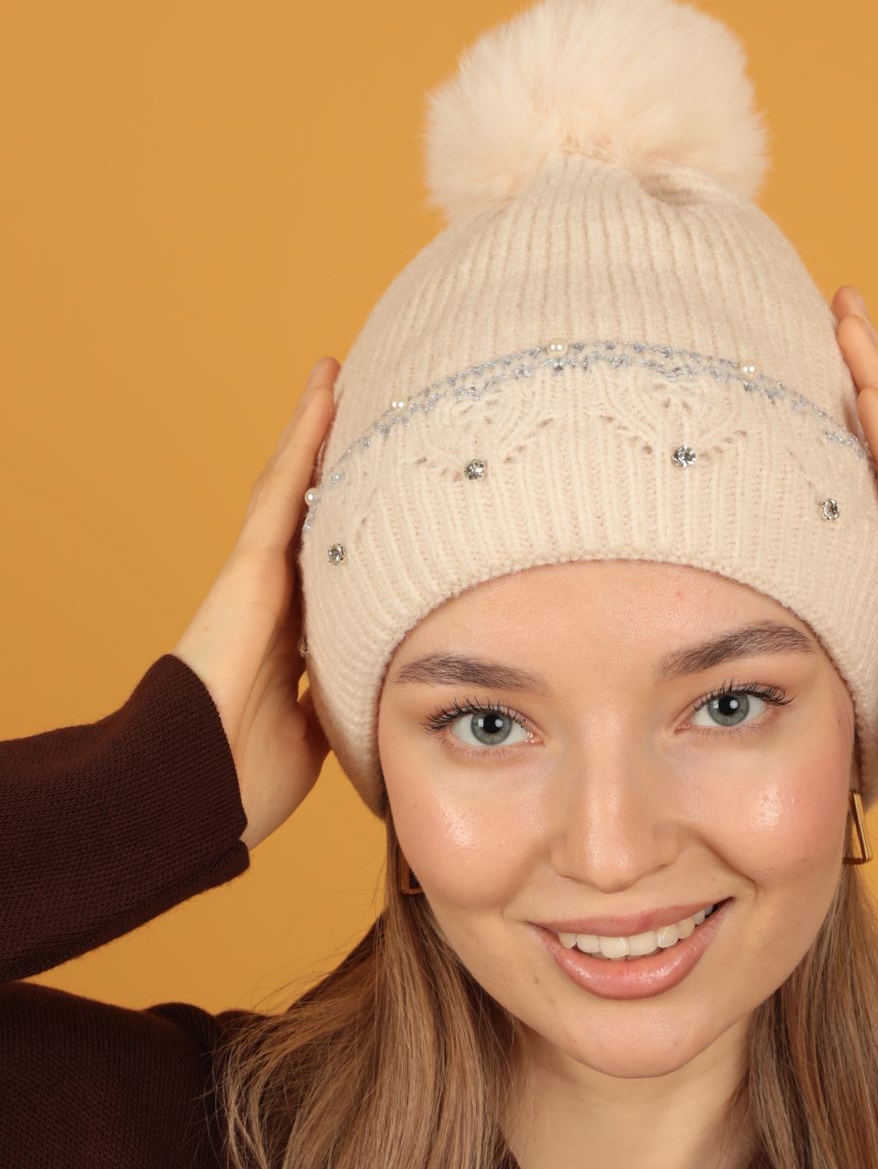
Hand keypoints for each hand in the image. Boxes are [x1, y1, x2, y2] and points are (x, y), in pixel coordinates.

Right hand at [171, 357, 338, 850]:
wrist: (196, 792)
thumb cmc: (244, 782)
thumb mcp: (318, 740)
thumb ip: (342, 707)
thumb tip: (378, 698)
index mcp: (295, 640)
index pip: (335, 571)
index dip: (359, 533)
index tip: (391, 499)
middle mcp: (278, 600)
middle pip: (316, 517)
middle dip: (340, 467)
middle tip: (374, 410)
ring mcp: (260, 579)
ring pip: (298, 489)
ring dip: (322, 432)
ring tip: (347, 375)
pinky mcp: (250, 566)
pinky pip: (283, 488)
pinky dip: (306, 435)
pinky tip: (328, 388)